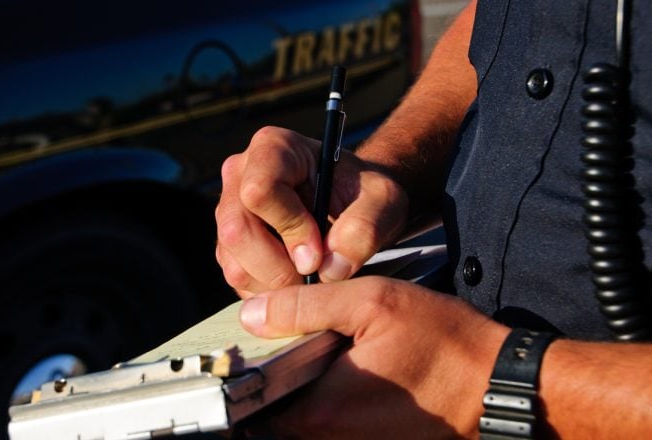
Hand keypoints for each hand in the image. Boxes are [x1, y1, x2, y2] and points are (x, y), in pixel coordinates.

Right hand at [215, 126, 408, 295]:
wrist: (353, 206)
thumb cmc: (364, 194)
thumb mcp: (383, 202)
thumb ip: (365, 228)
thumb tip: (330, 268)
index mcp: (273, 148)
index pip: (260, 190)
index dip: (290, 227)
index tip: (320, 250)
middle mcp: (240, 174)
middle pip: (237, 231)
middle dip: (279, 267)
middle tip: (316, 276)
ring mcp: (229, 211)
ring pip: (234, 263)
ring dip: (276, 286)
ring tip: (311, 279)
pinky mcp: (228, 245)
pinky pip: (237, 280)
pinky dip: (269, 294)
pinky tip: (298, 283)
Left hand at [237, 276, 508, 438]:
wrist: (498, 384)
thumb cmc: (445, 344)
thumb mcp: (373, 303)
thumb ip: (305, 307)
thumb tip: (251, 314)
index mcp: (323, 409)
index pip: (254, 402)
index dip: (248, 369)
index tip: (254, 346)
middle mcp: (332, 438)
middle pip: (274, 413)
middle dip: (276, 377)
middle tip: (290, 339)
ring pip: (302, 419)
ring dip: (302, 386)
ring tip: (321, 349)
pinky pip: (330, 422)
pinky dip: (328, 396)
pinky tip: (347, 366)